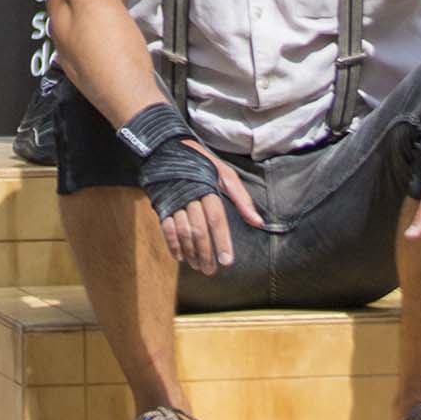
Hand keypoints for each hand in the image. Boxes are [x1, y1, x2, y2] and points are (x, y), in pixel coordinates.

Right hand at [157, 151, 263, 274]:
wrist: (167, 149)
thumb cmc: (201, 163)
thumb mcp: (225, 174)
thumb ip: (242, 199)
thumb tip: (258, 222)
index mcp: (207, 187)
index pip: (216, 218)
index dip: (222, 240)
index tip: (227, 261)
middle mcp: (189, 195)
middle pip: (199, 229)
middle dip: (206, 253)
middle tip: (212, 271)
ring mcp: (174, 201)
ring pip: (183, 231)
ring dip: (191, 252)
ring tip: (198, 266)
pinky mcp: (162, 205)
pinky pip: (166, 228)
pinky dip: (173, 244)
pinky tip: (181, 257)